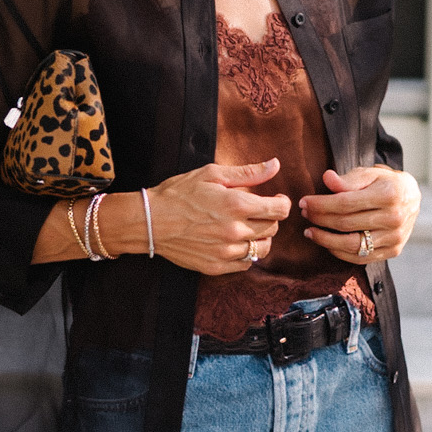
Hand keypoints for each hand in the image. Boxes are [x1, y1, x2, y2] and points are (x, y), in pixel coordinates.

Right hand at [148, 159, 291, 274]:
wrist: (150, 221)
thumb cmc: (178, 194)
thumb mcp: (212, 174)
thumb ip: (248, 172)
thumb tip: (275, 165)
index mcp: (237, 205)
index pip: (279, 210)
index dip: (282, 203)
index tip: (275, 200)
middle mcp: (235, 231)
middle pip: (272, 229)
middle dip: (269, 218)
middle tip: (256, 212)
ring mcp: (226, 251)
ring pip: (262, 250)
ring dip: (260, 238)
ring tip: (247, 229)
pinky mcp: (216, 266)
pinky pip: (245, 264)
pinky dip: (246, 254)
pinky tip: (235, 243)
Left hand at [299, 166, 419, 264]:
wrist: (412, 198)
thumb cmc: (386, 183)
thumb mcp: (370, 174)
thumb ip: (348, 179)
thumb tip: (327, 179)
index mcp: (389, 194)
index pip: (345, 203)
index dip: (321, 204)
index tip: (304, 202)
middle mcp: (395, 218)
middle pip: (346, 223)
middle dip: (320, 219)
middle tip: (304, 214)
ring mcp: (395, 237)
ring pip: (352, 244)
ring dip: (325, 240)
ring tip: (310, 232)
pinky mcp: (393, 251)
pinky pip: (361, 258)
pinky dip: (340, 253)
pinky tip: (327, 244)